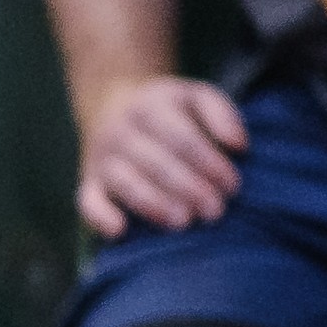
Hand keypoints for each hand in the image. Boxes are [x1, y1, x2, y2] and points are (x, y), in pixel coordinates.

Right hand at [73, 74, 250, 237]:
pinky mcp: (88, 181)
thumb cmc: (168, 108)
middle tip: (215, 211)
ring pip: (125, 182)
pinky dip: (99, 217)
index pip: (183, 139)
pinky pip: (87, 201)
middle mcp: (121, 132)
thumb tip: (240, 146)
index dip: (209, 164)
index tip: (232, 186)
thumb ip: (221, 114)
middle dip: (189, 188)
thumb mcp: (196, 96)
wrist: (111, 102)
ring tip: (183, 222)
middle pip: (156, 163)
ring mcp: (102, 157)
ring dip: (154, 204)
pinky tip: (120, 230)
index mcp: (152, 108)